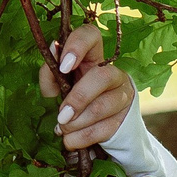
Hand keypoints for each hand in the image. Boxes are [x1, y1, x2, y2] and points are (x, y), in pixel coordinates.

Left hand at [40, 25, 137, 152]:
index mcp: (92, 57)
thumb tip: (52, 54)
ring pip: (103, 106)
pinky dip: (82, 137)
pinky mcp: (125, 118)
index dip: (78, 46)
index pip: (91, 35)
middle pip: (102, 77)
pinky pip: (105, 129)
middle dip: (78, 98)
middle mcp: (113, 72)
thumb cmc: (73, 101)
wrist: (97, 129)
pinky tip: (70, 140)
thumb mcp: (58, 86)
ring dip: (78, 123)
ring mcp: (122, 95)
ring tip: (62, 129)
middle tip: (61, 116)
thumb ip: (51, 74)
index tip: (64, 67)